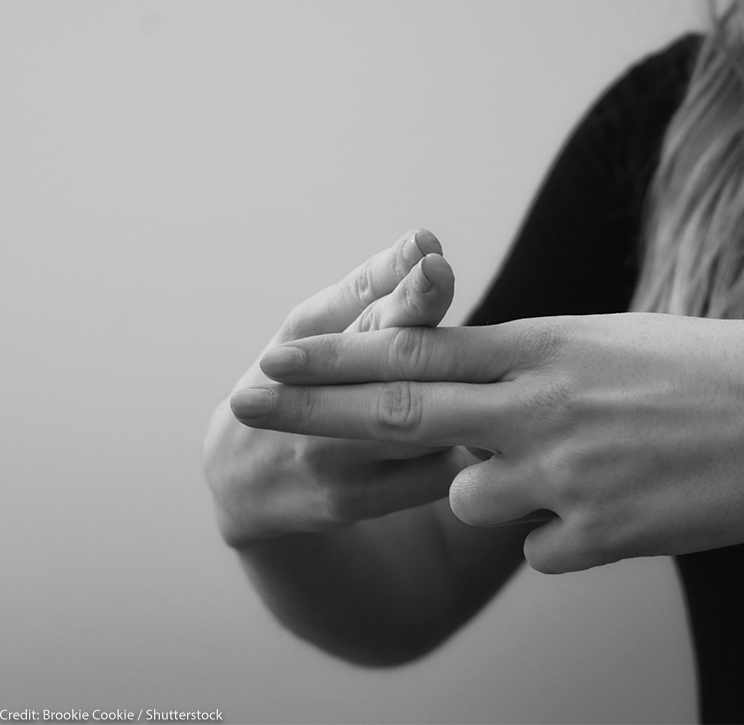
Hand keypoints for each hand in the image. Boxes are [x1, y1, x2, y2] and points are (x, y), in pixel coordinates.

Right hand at [203, 229, 467, 546]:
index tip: (433, 262)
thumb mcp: (315, 326)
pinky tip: (489, 441)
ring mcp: (330, 454)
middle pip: (389, 365)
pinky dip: (465, 457)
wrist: (243, 481)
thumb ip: (373, 285)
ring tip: (499, 380)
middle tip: (445, 282)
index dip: (403, 292)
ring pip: (420, 424)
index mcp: (314, 343)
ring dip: (465, 399)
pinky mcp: (347, 503)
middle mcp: (317, 398)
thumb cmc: (299, 378)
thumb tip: (424, 239)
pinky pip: (431, 478)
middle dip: (423, 326)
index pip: (367, 316)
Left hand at [235, 314, 743, 570]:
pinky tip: (630, 505)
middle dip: (317, 411)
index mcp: (547, 346)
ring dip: (502, 493)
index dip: (338, 356)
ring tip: (585, 469)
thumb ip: (533, 373)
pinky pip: (543, 550)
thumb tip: (474, 420)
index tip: (273, 356)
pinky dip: (570, 532)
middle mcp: (541, 406)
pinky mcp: (600, 536)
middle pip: (403, 415)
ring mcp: (566, 474)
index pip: (418, 352)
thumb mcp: (613, 346)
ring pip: (471, 503)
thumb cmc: (716, 372)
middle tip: (245, 402)